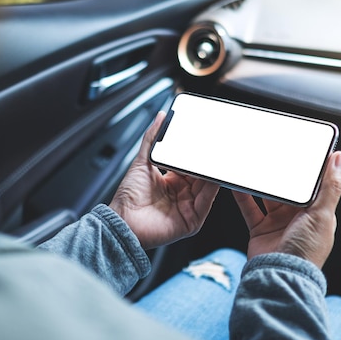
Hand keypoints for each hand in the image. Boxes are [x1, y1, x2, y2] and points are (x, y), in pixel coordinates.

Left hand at [109, 111, 219, 248]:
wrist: (122, 220)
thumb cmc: (128, 197)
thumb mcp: (142, 160)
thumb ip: (152, 138)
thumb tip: (161, 117)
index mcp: (172, 182)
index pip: (191, 166)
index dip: (198, 155)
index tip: (206, 141)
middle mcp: (181, 195)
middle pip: (201, 177)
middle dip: (208, 163)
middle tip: (216, 148)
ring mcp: (187, 208)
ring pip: (207, 188)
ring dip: (212, 175)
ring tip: (218, 160)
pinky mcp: (191, 221)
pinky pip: (206, 203)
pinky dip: (212, 191)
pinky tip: (214, 179)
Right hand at [233, 151, 340, 267]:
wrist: (280, 275)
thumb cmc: (306, 250)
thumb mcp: (322, 214)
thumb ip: (330, 186)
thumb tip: (339, 159)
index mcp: (316, 213)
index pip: (312, 185)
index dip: (305, 169)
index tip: (298, 151)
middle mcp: (297, 217)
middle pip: (288, 189)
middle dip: (280, 174)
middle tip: (271, 155)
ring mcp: (278, 223)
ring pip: (268, 196)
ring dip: (261, 183)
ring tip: (253, 166)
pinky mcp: (260, 229)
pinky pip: (250, 208)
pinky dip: (243, 196)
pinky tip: (238, 184)